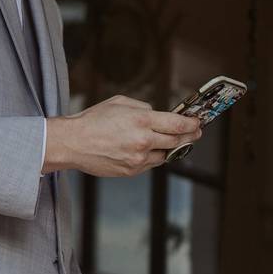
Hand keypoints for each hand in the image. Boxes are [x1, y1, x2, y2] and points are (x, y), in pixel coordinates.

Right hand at [43, 95, 201, 175]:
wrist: (73, 143)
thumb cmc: (94, 120)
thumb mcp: (121, 103)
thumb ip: (144, 108)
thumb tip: (158, 114)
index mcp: (142, 120)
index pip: (178, 124)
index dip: (192, 124)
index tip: (199, 123)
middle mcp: (143, 141)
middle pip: (177, 141)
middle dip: (190, 136)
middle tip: (196, 132)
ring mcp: (138, 158)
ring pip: (166, 155)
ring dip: (171, 148)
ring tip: (171, 141)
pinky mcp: (132, 170)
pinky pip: (151, 164)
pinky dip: (154, 156)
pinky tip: (150, 149)